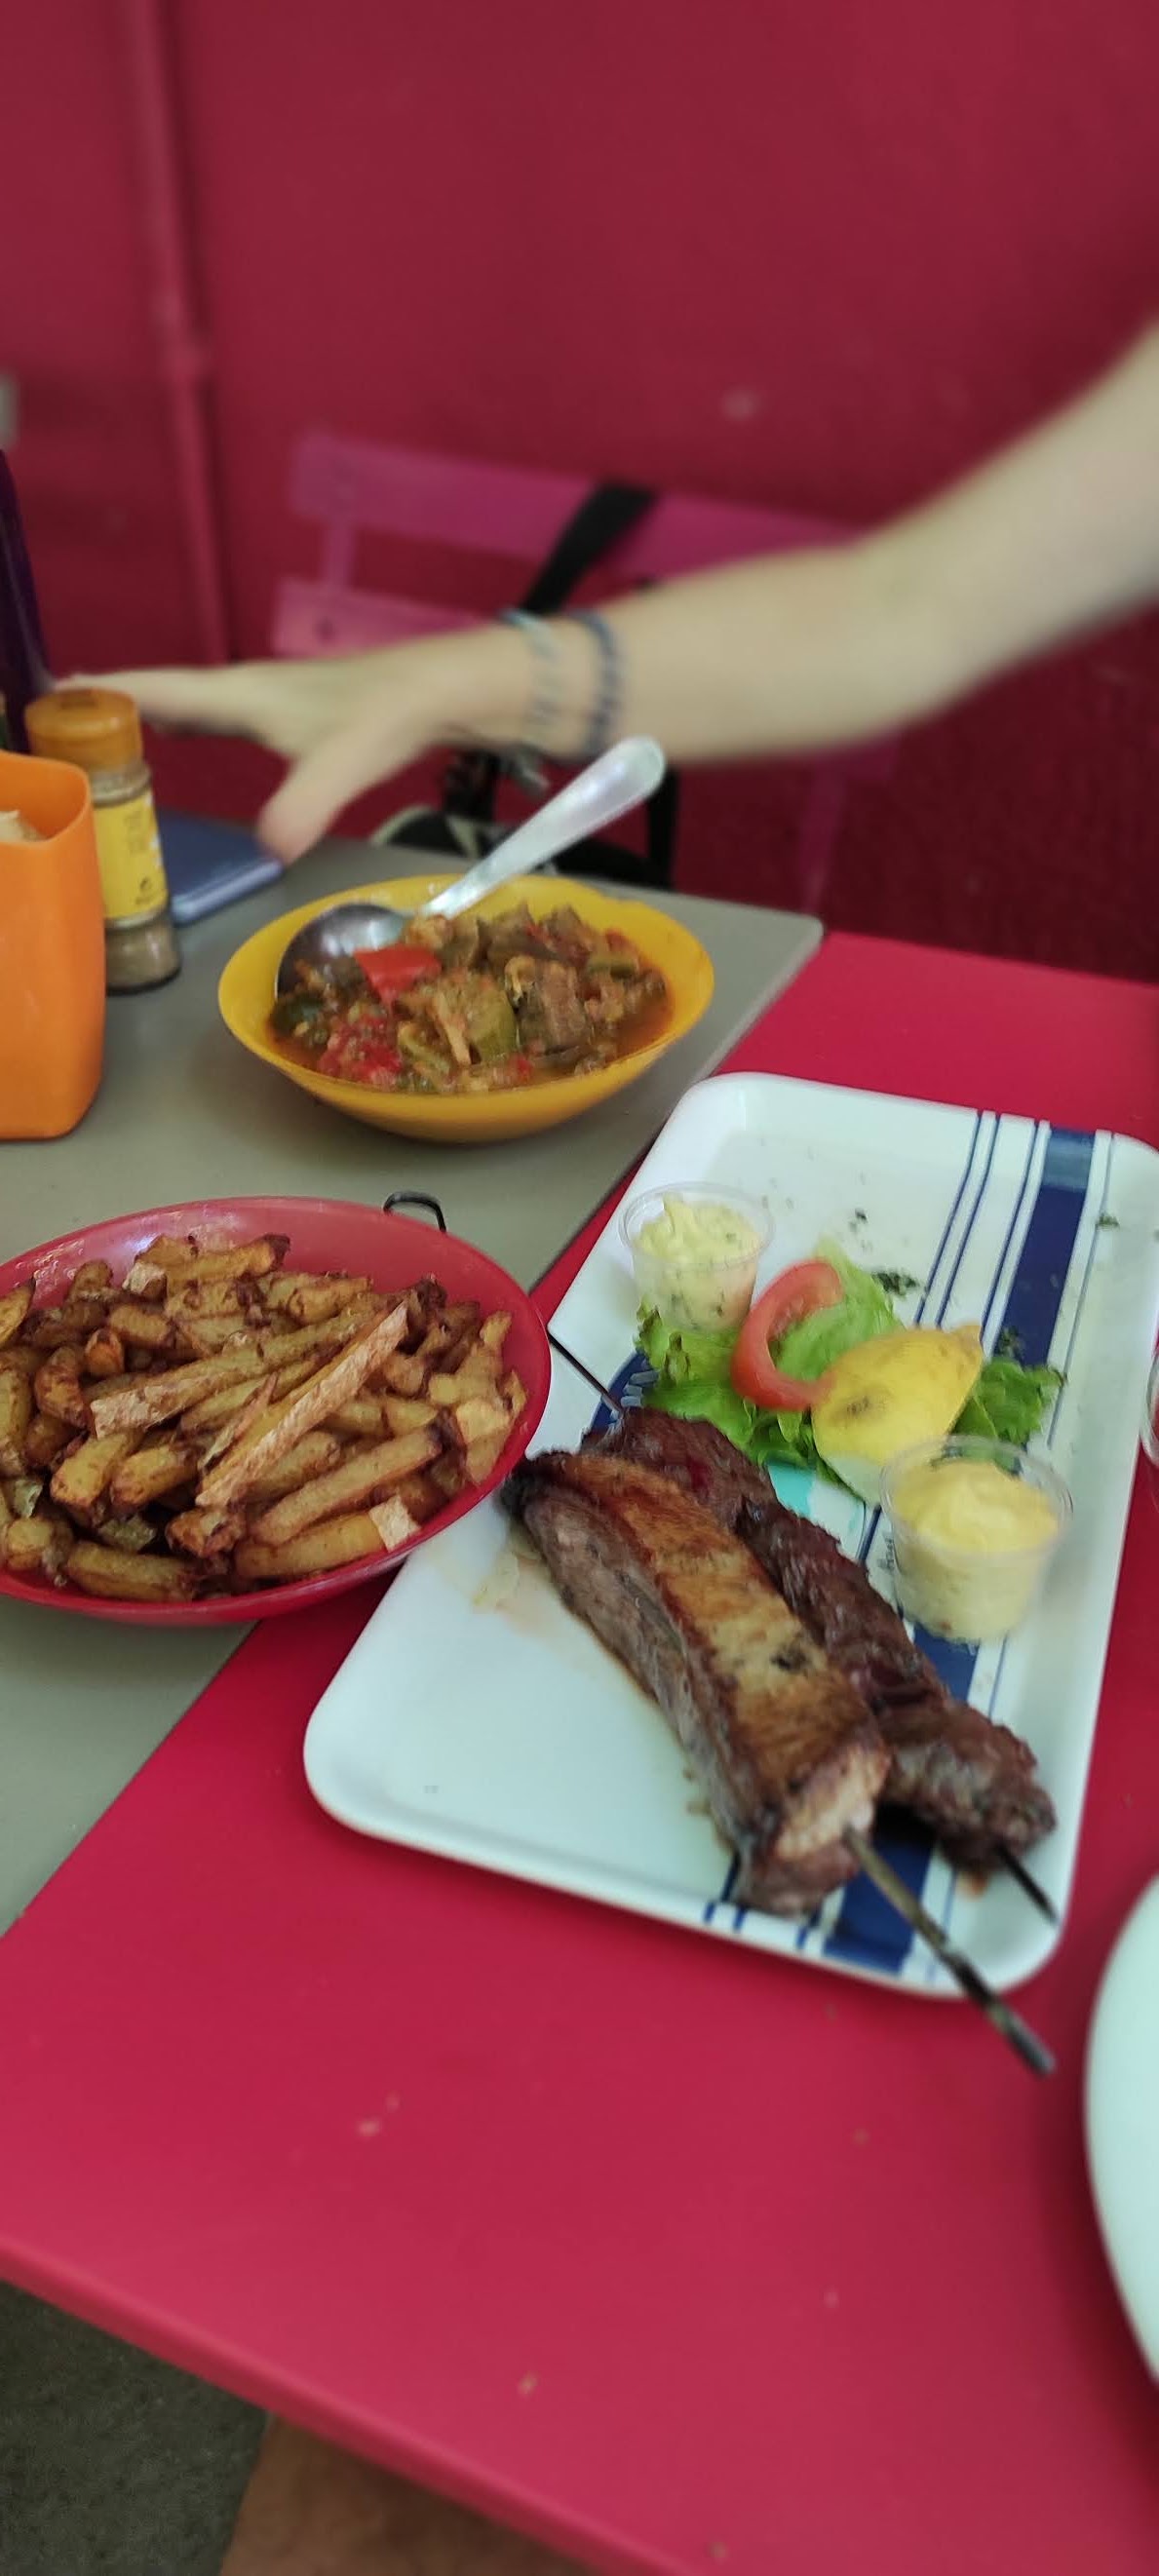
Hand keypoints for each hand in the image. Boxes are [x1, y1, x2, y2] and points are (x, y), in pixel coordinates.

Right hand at [88, 634, 514, 861]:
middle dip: (103, 709)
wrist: (439, 692)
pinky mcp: (282, 716)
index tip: (47, 699)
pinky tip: (172, 741)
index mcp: (239, 695)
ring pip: (181, 706)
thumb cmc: (387, 718)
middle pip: (156, 696)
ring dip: (138, 717)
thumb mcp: (342, 767)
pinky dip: (177, 727)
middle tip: (53, 729)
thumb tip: (267, 852)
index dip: (100, 696)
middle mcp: (240, 692)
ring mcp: (261, 701)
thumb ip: (303, 807)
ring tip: (92, 736)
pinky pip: (207, 718)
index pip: (154, 692)